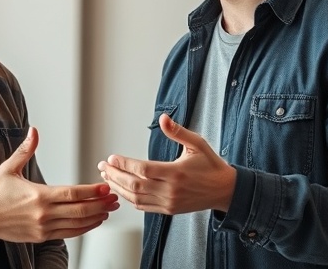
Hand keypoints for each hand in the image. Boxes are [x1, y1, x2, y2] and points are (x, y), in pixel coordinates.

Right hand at [0, 127, 118, 248]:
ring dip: (96, 217)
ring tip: (109, 210)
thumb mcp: (9, 168)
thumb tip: (33, 131)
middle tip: (114, 198)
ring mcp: (43, 227)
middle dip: (100, 205)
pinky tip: (93, 221)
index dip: (91, 191)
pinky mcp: (42, 237)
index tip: (104, 187)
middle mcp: (43, 214)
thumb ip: (25, 150)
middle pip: (79, 211)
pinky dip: (84, 228)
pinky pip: (69, 233)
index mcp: (38, 195)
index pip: (72, 194)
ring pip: (77, 225)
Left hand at [97, 113, 235, 214]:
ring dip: (118, 187)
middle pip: (134, 185)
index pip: (142, 170)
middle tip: (102, 166)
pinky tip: (121, 190)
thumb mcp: (197, 144)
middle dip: (114, 175)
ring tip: (106, 177)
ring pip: (136, 198)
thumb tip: (163, 118)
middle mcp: (170, 190)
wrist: (225, 191)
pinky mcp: (168, 210)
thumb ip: (178, 132)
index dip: (124, 164)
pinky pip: (143, 206)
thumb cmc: (211, 165)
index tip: (111, 157)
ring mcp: (168, 202)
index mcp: (175, 173)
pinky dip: (129, 199)